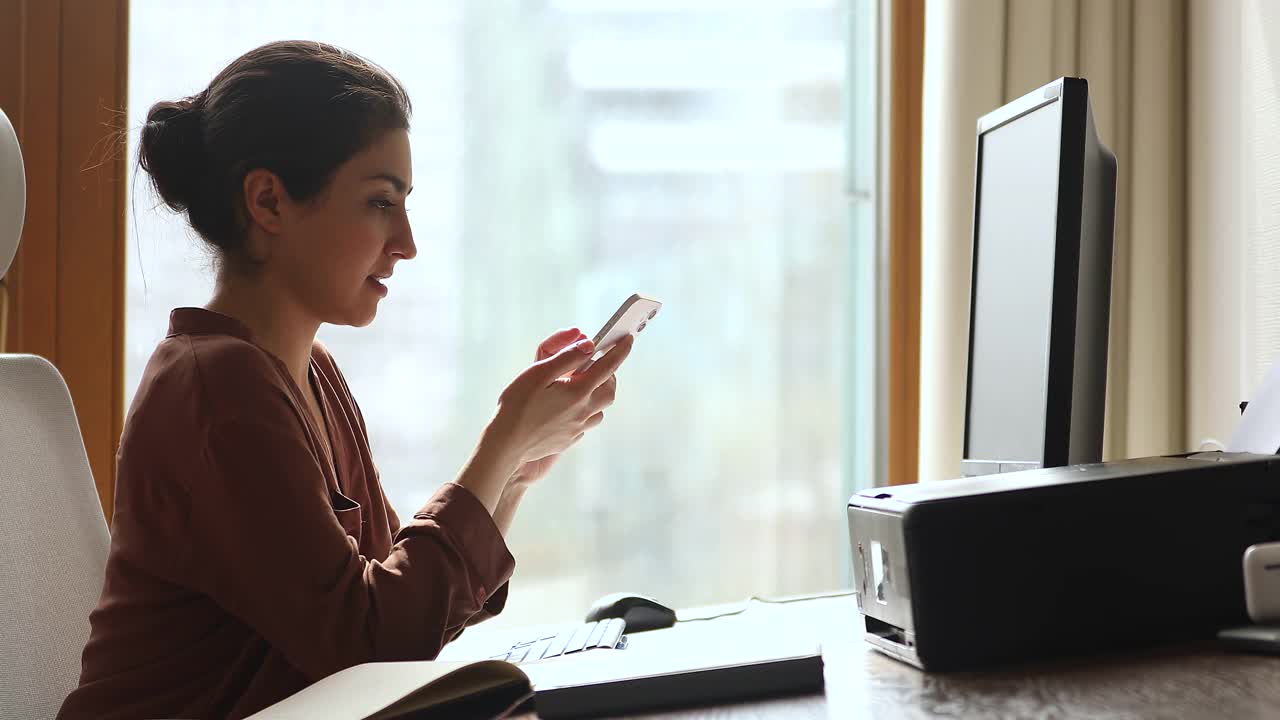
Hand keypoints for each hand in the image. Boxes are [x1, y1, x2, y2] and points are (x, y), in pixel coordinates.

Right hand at [488, 327, 632, 484]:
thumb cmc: (517, 405)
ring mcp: (577, 428)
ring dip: (599, 394)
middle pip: (609, 390)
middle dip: (610, 374)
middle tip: (600, 364)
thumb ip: (567, 358)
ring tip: (585, 385)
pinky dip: (586, 410)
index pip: (608, 366)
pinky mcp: (568, 439)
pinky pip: (586, 422)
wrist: (506, 444)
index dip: (620, 350)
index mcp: (578, 392)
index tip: (628, 339)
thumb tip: (589, 345)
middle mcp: (583, 411)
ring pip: (600, 409)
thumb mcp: (538, 373)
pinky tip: (570, 407)